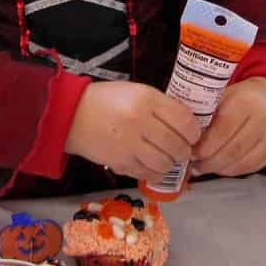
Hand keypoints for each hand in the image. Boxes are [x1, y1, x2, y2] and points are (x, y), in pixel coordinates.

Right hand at [63, 80, 198, 178]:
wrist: (71, 115)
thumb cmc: (107, 101)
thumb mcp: (136, 92)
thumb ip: (161, 106)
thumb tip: (187, 125)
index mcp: (146, 100)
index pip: (184, 120)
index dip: (194, 132)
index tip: (193, 135)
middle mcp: (138, 122)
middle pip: (177, 145)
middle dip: (185, 151)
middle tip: (183, 150)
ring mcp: (128, 145)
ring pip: (165, 163)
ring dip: (171, 164)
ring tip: (168, 158)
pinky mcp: (120, 162)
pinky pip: (148, 174)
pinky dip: (155, 173)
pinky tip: (153, 166)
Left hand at [192, 78, 265, 176]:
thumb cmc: (242, 98)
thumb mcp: (223, 97)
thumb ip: (207, 115)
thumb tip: (186, 140)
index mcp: (246, 102)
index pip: (222, 130)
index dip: (204, 146)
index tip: (191, 152)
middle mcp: (264, 119)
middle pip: (232, 150)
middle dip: (209, 162)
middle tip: (194, 165)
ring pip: (241, 162)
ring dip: (219, 168)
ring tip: (204, 167)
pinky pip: (251, 167)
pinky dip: (232, 170)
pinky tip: (221, 167)